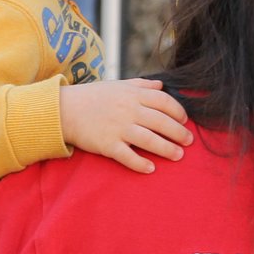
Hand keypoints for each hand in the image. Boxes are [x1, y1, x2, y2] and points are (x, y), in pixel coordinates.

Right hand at [58, 79, 191, 173]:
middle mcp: (128, 110)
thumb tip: (162, 85)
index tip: (184, 120)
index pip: (163, 101)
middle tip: (189, 141)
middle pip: (161, 122)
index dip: (178, 111)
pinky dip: (140, 163)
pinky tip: (151, 168)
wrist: (64, 110)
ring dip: (167, 149)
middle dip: (178, 133)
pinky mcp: (107, 145)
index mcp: (133, 95)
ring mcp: (118, 128)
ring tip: (178, 155)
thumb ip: (141, 85)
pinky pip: (127, 156)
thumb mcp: (117, 85)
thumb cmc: (92, 97)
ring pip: (149, 140)